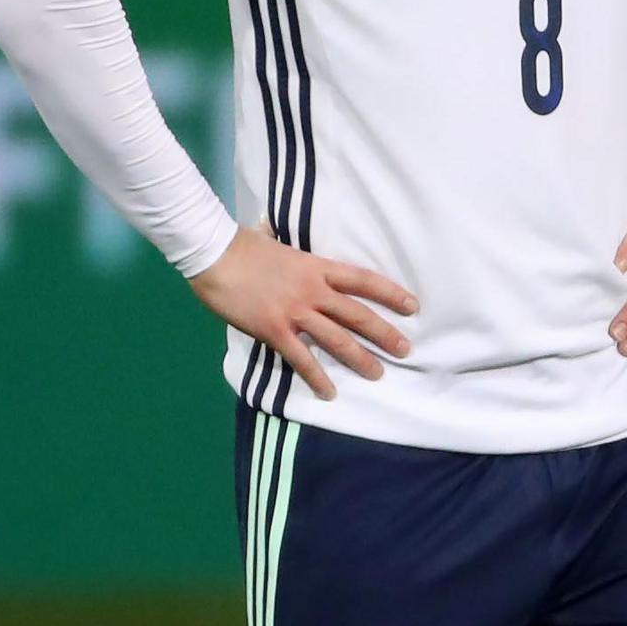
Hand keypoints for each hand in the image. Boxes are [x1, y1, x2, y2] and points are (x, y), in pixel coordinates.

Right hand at [188, 223, 417, 399]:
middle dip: (385, 333)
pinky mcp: (274, 330)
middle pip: (358, 315)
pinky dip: (316, 378)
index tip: (412, 305)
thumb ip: (290, 247)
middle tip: (405, 349)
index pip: (363, 280)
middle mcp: (313, 291)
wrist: (215, 254)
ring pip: (336, 340)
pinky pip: (301, 359)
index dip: (391, 293)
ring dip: (360, 359)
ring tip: (377, 374)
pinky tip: (329, 393)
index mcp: (317, 267)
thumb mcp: (278, 240)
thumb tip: (278, 232)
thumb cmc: (243, 245)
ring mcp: (295, 312)